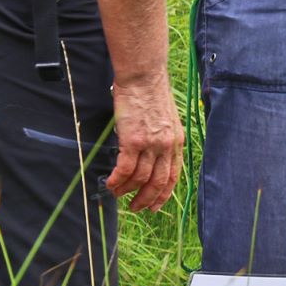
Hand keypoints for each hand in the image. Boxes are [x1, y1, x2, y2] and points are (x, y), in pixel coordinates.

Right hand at [106, 74, 183, 211]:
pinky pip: (124, 169)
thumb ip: (163, 138)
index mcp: (176, 141)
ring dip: (126, 190)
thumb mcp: (167, 119)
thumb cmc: (151, 94)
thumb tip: (153, 155)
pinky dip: (116, 180)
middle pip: (157, 182)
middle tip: (135, 208)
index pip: (173, 176)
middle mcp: (166, 146)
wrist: (143, 77)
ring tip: (117, 194)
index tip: (154, 206)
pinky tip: (109, 183)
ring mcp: (150, 145)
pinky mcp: (132, 141)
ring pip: (139, 178)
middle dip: (146, 199)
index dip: (163, 195)